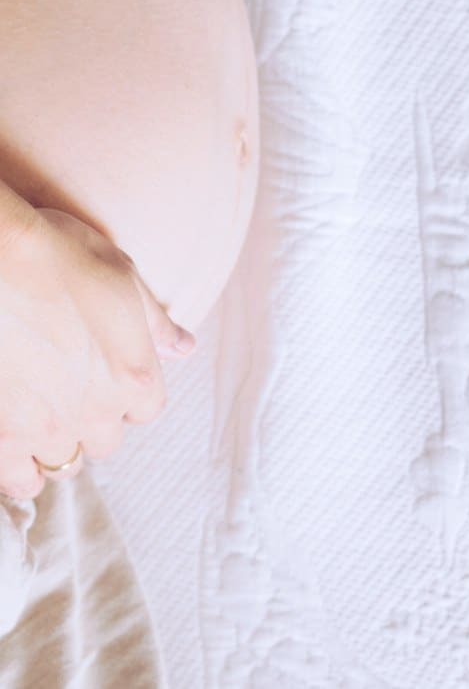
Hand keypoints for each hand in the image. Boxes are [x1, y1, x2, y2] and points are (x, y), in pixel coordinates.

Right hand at [0, 205, 196, 499]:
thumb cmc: (58, 256)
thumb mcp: (122, 275)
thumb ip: (155, 322)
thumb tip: (183, 346)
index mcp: (134, 375)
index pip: (146, 408)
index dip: (127, 390)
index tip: (107, 374)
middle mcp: (96, 411)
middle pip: (105, 439)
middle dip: (93, 418)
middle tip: (69, 389)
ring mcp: (47, 430)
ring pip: (64, 461)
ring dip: (57, 442)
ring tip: (40, 414)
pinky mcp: (4, 438)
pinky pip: (20, 480)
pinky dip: (20, 470)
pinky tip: (15, 444)